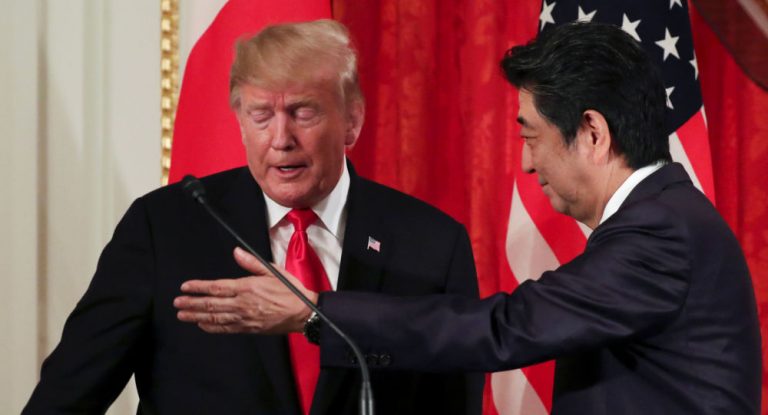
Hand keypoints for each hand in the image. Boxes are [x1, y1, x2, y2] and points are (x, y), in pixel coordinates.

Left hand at [174, 247, 317, 333]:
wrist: (303, 313)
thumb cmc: (290, 290)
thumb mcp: (273, 271)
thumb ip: (252, 263)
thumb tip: (236, 251)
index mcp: (247, 287)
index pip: (216, 287)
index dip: (198, 287)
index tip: (185, 287)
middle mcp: (242, 303)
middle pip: (211, 304)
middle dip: (192, 303)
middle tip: (176, 303)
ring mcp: (244, 318)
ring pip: (215, 317)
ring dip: (196, 315)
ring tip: (182, 315)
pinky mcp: (248, 328)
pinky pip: (226, 328)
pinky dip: (212, 327)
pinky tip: (202, 325)